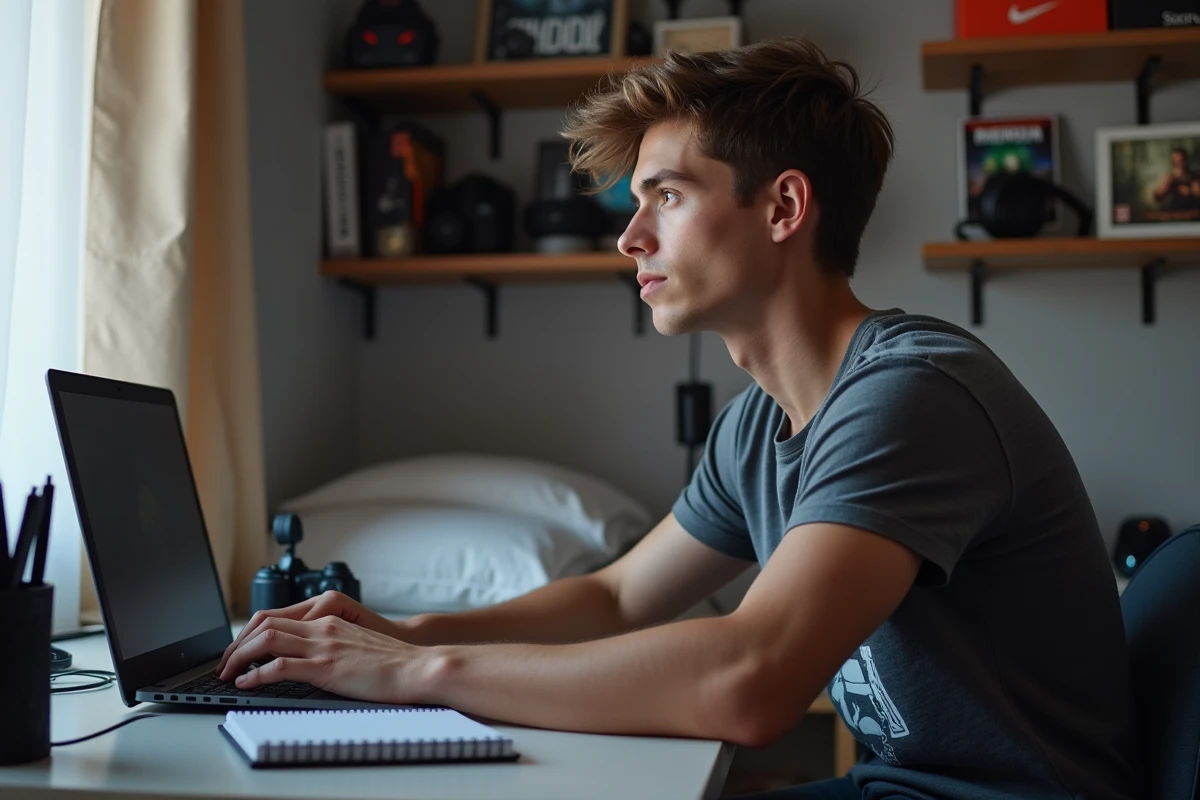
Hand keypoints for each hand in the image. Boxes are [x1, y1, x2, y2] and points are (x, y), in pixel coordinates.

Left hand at [218, 615, 429, 703]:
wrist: (418, 666)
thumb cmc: (394, 663)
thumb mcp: (357, 646)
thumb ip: (333, 646)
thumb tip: (310, 662)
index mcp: (329, 621)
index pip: (276, 617)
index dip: (249, 633)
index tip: (238, 651)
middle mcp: (322, 628)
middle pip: (264, 623)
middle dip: (236, 644)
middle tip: (224, 664)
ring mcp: (323, 645)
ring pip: (266, 640)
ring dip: (239, 657)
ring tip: (228, 674)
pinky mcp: (326, 667)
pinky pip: (280, 666)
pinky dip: (256, 675)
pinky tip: (246, 684)